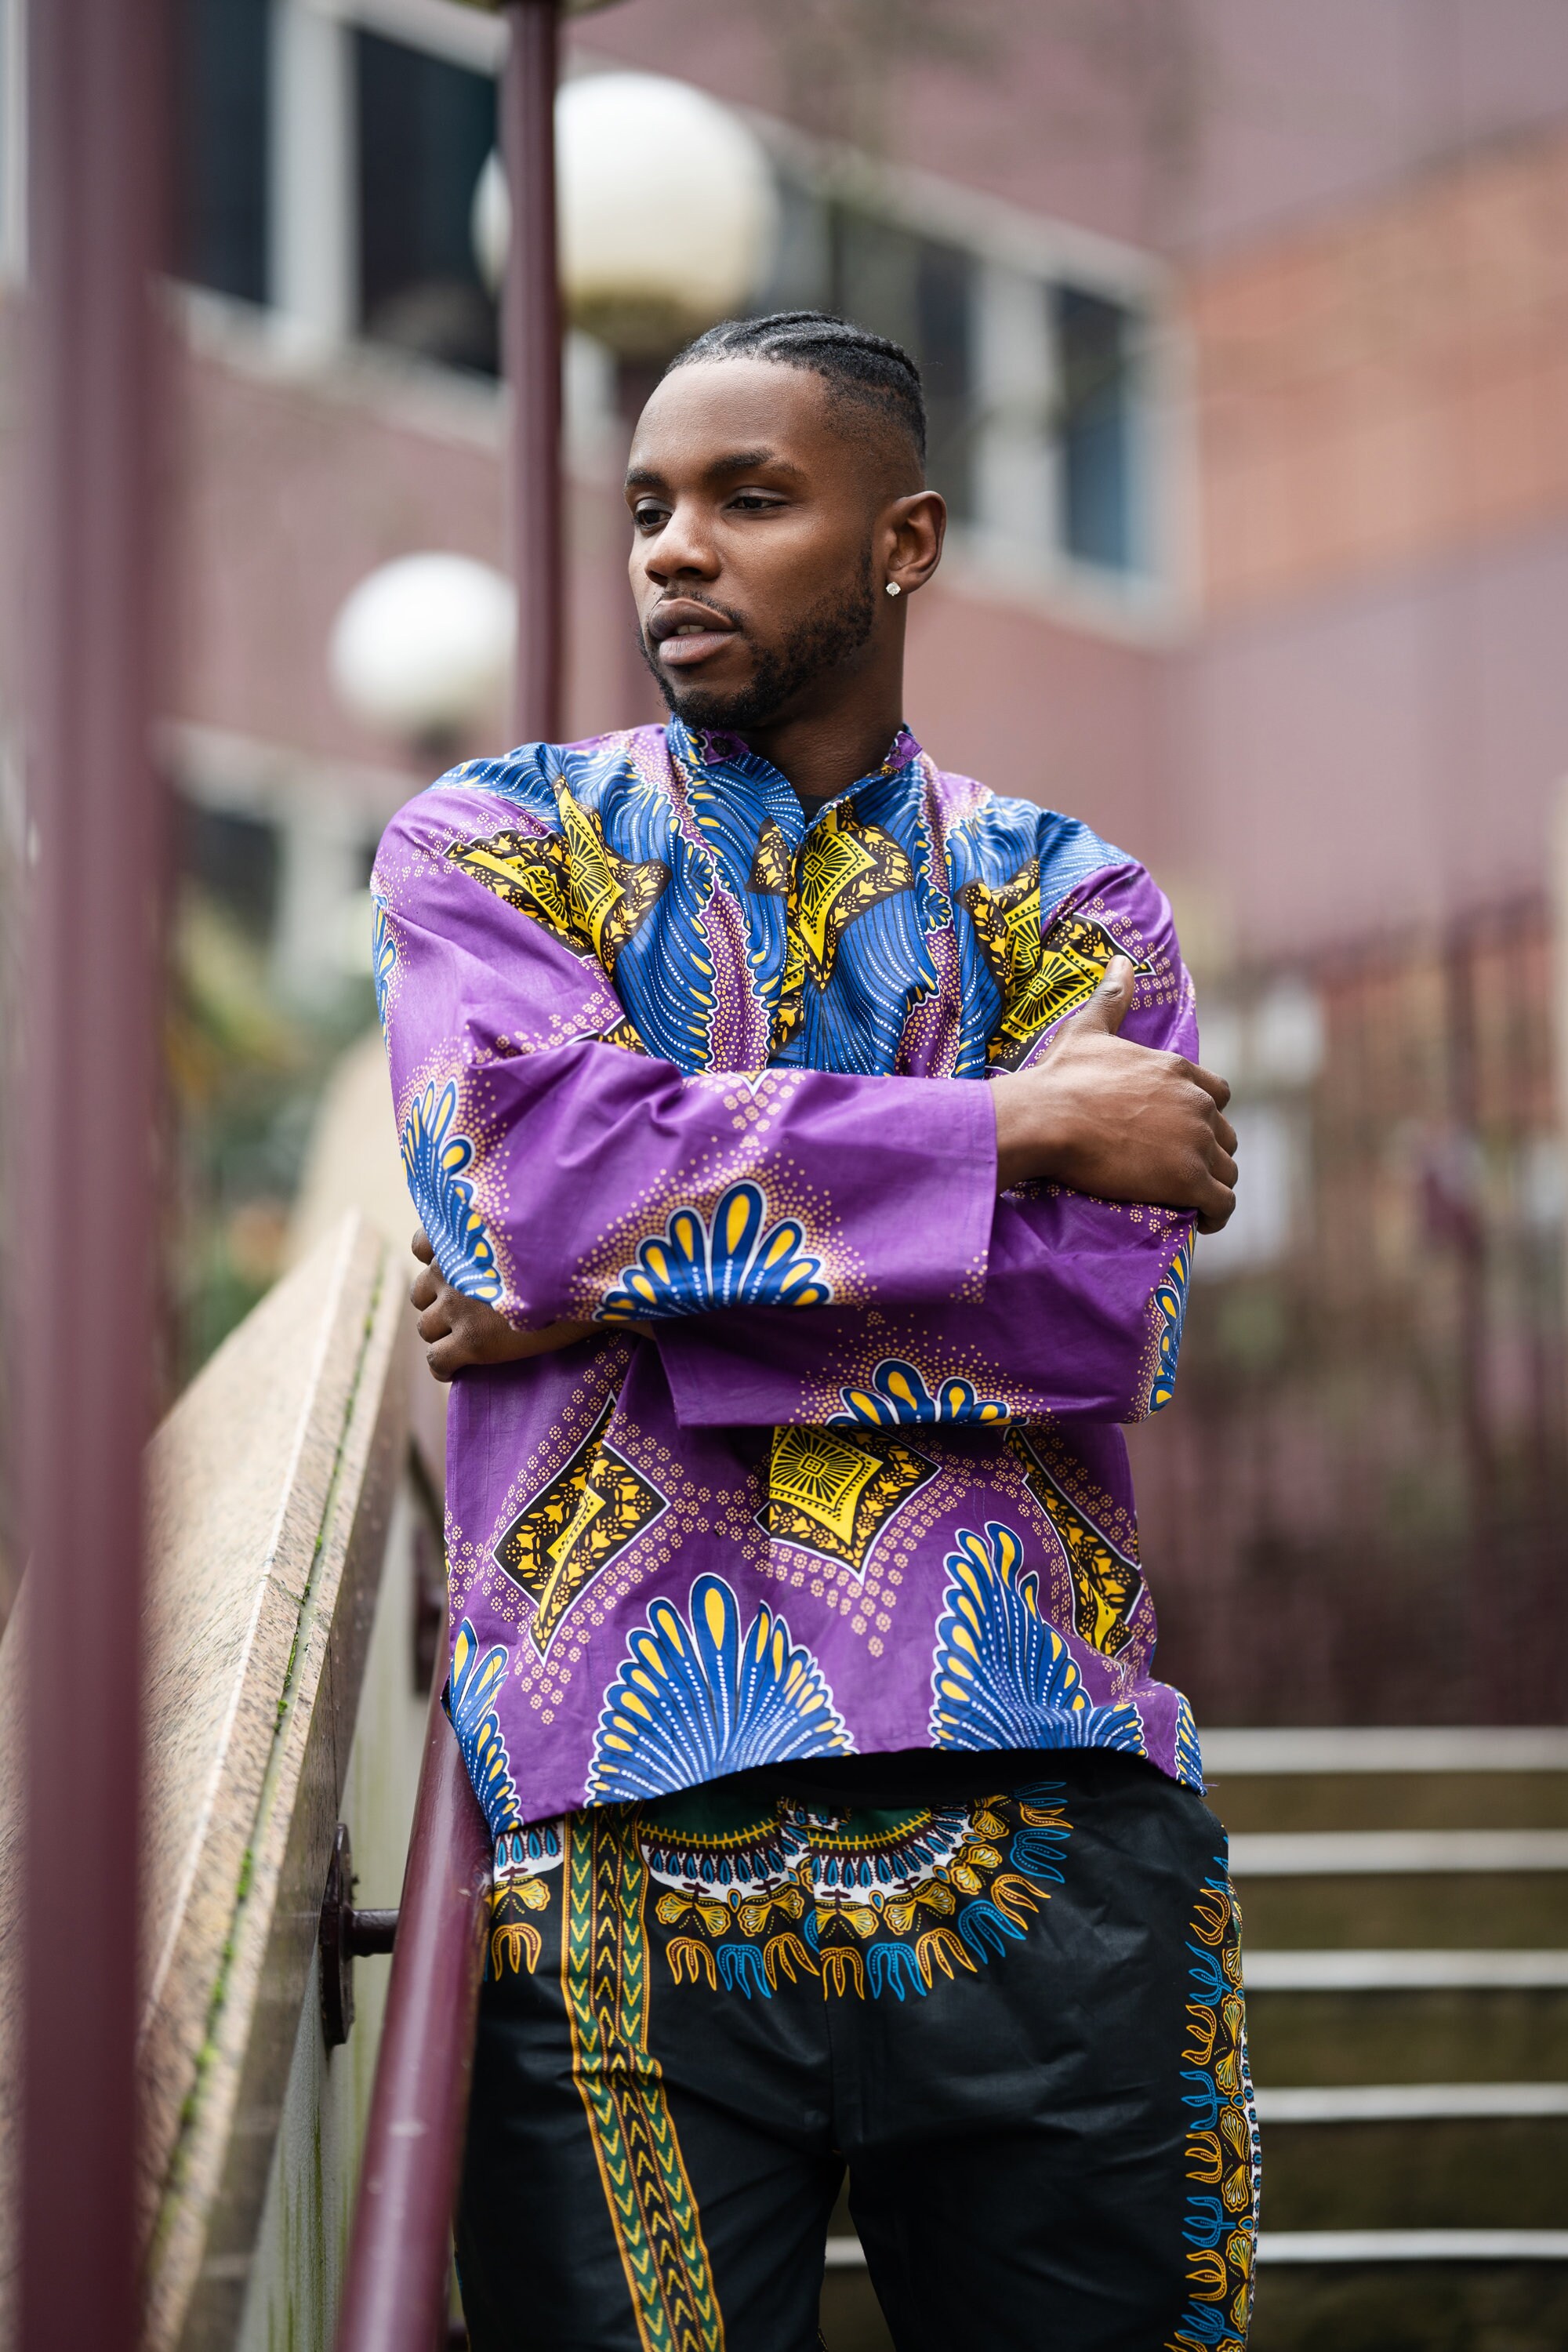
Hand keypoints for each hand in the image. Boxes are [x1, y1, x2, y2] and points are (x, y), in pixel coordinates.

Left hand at [409, 1228, 596, 1380]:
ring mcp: (457, 1306)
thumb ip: (502, 1239)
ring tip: (464, 1344)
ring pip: (425, 1327)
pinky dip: (443, 1368)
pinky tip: (457, 1371)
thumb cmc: (571, 1257)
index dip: (433, 1262)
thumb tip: (500, 1246)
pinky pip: (436, 1361)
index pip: (421, 1245)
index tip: (452, 1273)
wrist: (587, 1284)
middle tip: (464, 1315)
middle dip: (437, 1304)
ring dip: (441, 1335)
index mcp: (464, 1238)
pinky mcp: (470, 1341)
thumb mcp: (530, 1234)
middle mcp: (452, 1268)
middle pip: (420, 1292)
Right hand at [990, 957, 1237, 1231]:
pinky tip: (1201, 1220)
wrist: (1047, 1119)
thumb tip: (1122, 960)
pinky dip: (1216, 1214)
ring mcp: (1196, 1143)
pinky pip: (1222, 1203)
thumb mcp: (1089, 1029)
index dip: (1202, 1114)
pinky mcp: (1189, 1180)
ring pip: (1227, 1170)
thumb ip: (1112, 997)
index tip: (1179, 1131)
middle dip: (1208, 1151)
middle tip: (1176, 1168)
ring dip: (1212, 1183)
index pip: (1217, 1094)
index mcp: (1178, 1071)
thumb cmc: (1062, 1077)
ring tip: (1188, 1198)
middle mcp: (1197, 1105)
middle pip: (1224, 1134)